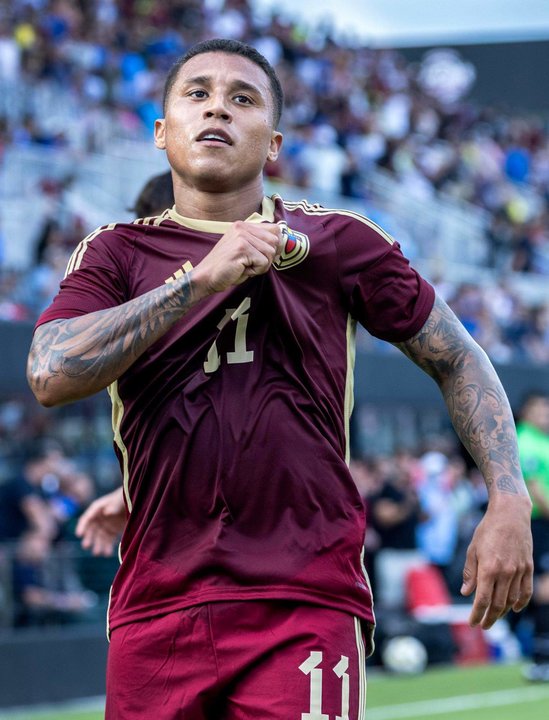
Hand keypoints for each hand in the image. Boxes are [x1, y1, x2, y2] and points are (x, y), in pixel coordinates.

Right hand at [75, 487, 125, 556]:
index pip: (86, 518)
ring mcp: (106, 525)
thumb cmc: (126, 497)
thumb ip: (114, 506)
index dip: (82, 526)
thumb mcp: (120, 499)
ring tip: (97, 553)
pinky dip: (107, 547)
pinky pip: (108, 540)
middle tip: (86, 546)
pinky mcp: (113, 531)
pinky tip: (107, 553)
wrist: (138, 500)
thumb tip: (106, 512)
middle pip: (91, 529)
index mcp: (98, 508)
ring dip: (97, 545)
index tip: (79, 534)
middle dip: (88, 538)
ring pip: (99, 537)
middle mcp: (100, 518)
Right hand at [192, 221, 282, 295]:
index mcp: (243, 225)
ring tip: (245, 267)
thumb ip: (260, 244)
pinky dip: (255, 271)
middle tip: (252, 265)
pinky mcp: (242, 248)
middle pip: (275, 240)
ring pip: (270, 252)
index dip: (276, 245)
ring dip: (261, 266)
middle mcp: (243, 227)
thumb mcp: (245, 251)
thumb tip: (282, 246)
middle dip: (268, 257)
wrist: (206, 277)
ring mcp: (242, 236)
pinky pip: (263, 262)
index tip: (266, 256)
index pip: (275, 229)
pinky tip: (242, 270)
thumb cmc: (227, 268)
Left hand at [461, 494, 532, 627]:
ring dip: (503, 613)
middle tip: (483, 625)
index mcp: (488, 568)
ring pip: (512, 600)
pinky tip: (513, 608)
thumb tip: (466, 593)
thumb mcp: (472, 549)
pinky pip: (526, 591)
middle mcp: (505, 572)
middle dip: (489, 618)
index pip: (482, 600)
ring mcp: (519, 571)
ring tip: (494, 618)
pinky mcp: (528, 568)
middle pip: (498, 604)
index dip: (477, 614)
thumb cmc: (487, 531)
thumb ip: (470, 573)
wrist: (510, 515)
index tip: (472, 623)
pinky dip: (520, 603)